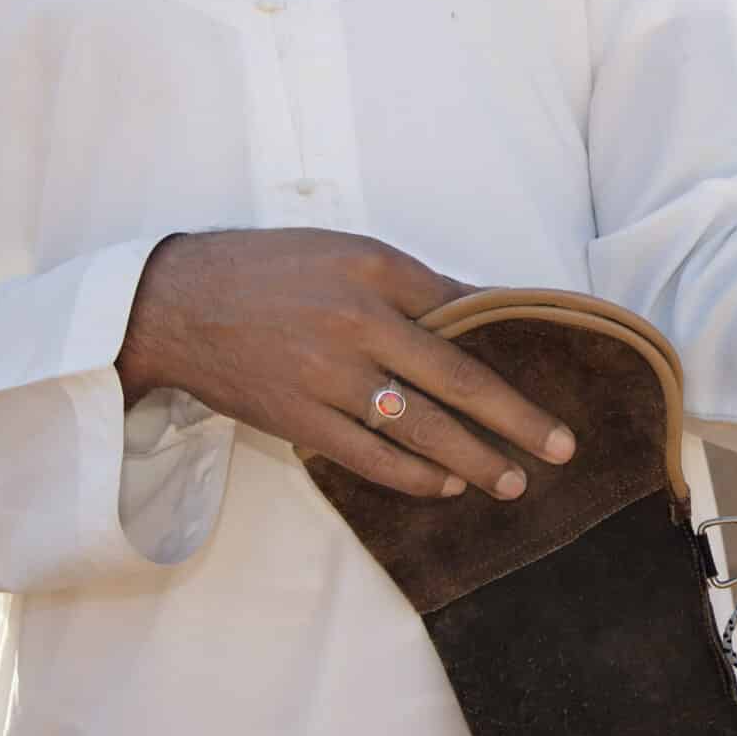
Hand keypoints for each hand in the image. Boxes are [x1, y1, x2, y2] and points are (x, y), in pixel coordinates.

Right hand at [114, 228, 577, 500]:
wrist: (175, 301)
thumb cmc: (269, 269)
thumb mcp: (344, 250)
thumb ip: (409, 282)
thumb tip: (477, 312)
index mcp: (375, 269)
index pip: (463, 308)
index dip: (513, 339)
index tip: (556, 364)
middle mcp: (357, 322)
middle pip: (455, 379)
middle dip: (516, 418)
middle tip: (561, 447)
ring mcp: (326, 376)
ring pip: (417, 428)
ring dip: (472, 459)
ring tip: (511, 481)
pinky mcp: (297, 418)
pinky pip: (367, 456)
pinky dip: (411, 474)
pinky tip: (445, 484)